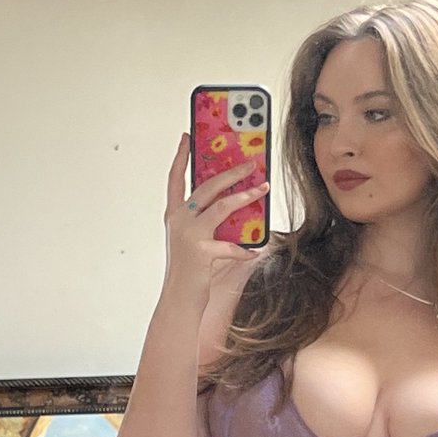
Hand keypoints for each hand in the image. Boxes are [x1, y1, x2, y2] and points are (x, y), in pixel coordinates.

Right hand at [163, 134, 264, 305]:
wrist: (178, 300)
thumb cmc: (191, 271)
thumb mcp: (195, 240)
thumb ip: (209, 222)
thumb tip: (237, 204)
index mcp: (174, 215)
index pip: (175, 178)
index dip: (181, 156)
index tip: (187, 136)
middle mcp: (178, 221)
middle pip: (206, 186)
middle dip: (231, 172)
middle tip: (252, 163)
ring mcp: (188, 235)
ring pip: (221, 206)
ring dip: (246, 197)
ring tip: (264, 189)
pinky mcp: (201, 252)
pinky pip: (231, 245)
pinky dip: (245, 249)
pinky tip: (255, 250)